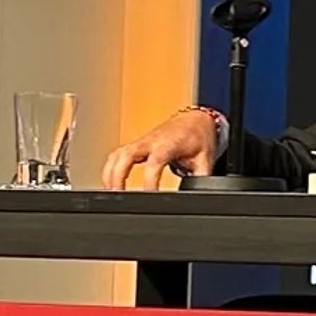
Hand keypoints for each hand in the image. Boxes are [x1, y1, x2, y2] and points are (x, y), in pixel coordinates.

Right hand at [103, 110, 217, 189]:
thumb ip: (201, 177)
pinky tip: (110, 183)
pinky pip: (117, 155)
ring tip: (111, 193)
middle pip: (126, 156)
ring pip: (117, 155)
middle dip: (118, 176)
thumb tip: (201, 193)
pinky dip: (110, 169)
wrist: (194, 120)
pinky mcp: (136, 145)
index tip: (149, 195)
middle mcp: (151, 142)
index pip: (155, 162)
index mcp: (169, 144)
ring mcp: (141, 142)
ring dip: (110, 173)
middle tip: (118, 195)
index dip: (150, 179)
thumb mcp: (205, 158)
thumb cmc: (198, 137)